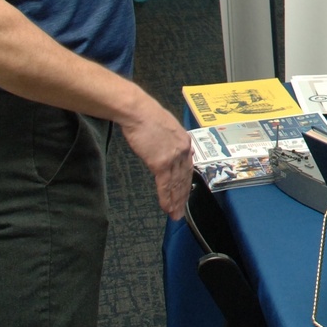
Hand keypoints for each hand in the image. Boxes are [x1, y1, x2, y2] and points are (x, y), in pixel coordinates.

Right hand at [120, 104, 194, 219]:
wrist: (138, 112)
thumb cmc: (148, 117)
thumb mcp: (168, 129)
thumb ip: (172, 142)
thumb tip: (171, 151)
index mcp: (185, 142)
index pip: (187, 168)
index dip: (186, 184)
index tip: (185, 195)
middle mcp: (183, 151)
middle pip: (184, 179)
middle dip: (182, 197)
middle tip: (181, 212)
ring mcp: (173, 157)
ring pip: (176, 185)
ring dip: (175, 202)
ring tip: (175, 214)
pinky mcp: (161, 162)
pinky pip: (165, 185)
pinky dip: (166, 198)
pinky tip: (167, 207)